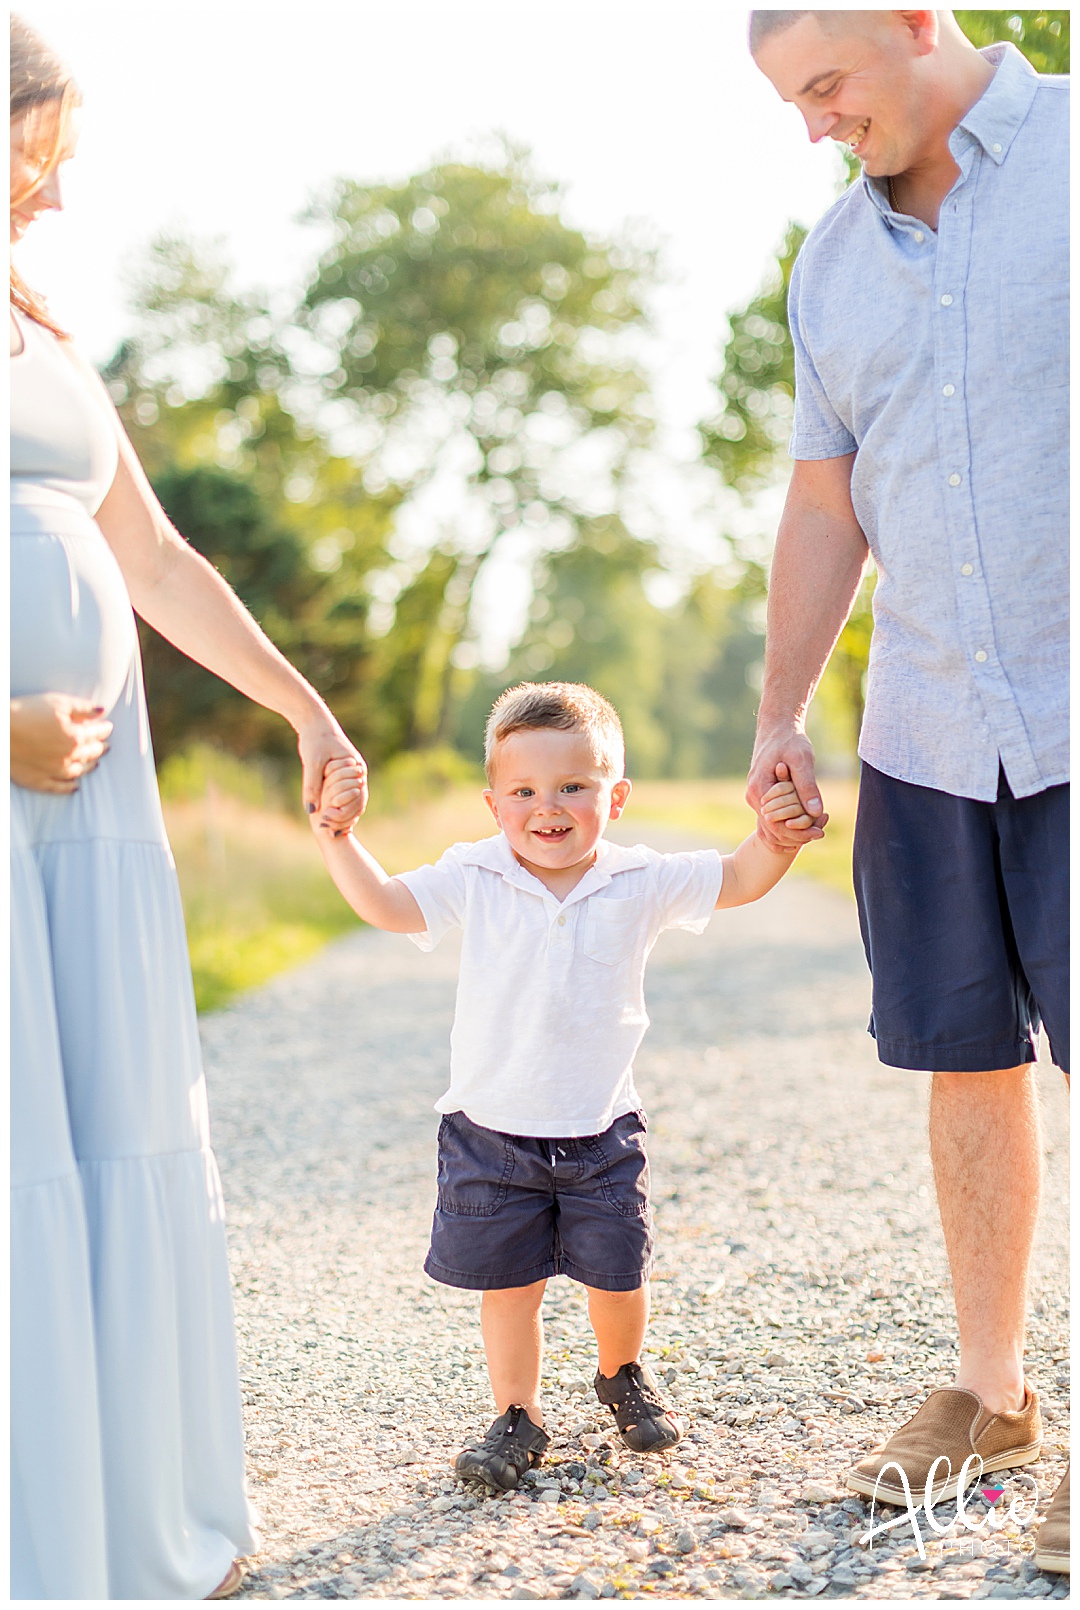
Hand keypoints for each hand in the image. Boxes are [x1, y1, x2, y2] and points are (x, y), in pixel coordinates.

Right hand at [10, 694, 112, 792]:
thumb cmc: (26, 712)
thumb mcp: (57, 703)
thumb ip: (83, 708)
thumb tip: (102, 711)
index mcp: (75, 737)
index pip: (97, 733)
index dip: (104, 729)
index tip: (107, 726)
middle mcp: (68, 757)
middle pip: (91, 753)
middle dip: (100, 747)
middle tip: (106, 745)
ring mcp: (54, 772)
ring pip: (79, 772)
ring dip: (89, 767)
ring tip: (94, 763)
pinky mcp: (38, 781)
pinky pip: (59, 788)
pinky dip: (70, 788)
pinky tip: (75, 787)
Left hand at [296, 711, 367, 822]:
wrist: (314, 723)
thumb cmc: (315, 740)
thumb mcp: (312, 763)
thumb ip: (311, 786)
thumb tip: (310, 811)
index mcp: (356, 769)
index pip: (357, 799)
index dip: (345, 815)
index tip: (332, 827)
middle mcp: (357, 773)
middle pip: (357, 803)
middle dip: (346, 819)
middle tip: (333, 835)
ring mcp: (352, 774)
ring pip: (353, 801)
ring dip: (344, 816)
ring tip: (333, 833)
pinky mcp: (342, 775)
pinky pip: (345, 795)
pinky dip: (339, 807)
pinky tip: (330, 819)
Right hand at [747, 728, 825, 848]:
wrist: (777, 727)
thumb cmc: (790, 740)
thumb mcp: (801, 760)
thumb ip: (807, 786)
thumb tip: (815, 812)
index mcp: (759, 790)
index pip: (776, 825)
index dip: (799, 833)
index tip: (820, 832)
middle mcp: (754, 798)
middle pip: (774, 830)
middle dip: (799, 834)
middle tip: (822, 831)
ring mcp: (757, 798)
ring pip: (774, 826)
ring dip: (795, 831)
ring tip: (819, 827)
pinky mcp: (764, 796)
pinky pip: (775, 818)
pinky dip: (791, 823)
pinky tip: (809, 822)